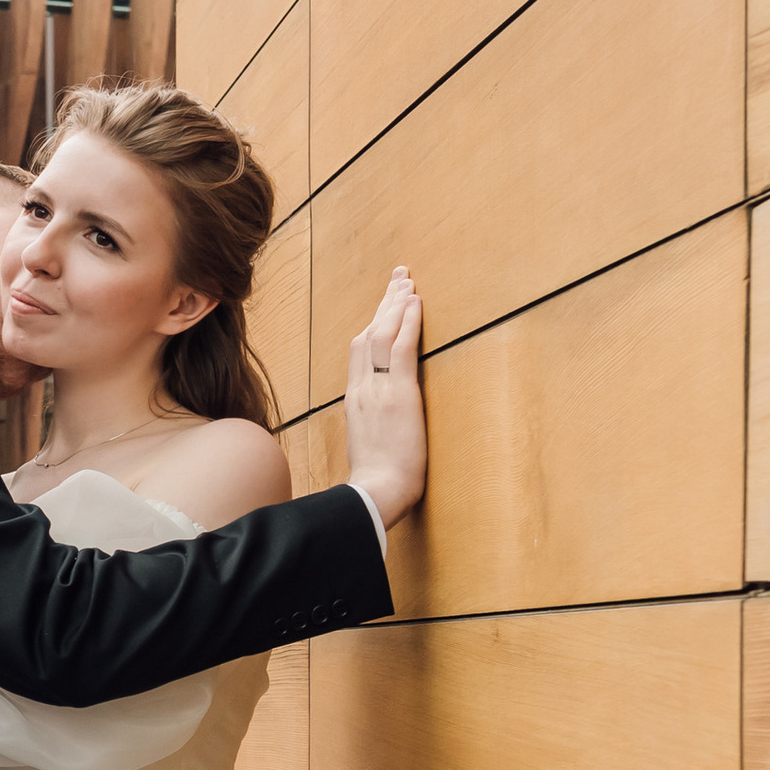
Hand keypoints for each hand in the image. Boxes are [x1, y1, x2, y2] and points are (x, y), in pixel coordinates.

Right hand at [344, 266, 425, 529]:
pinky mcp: (398, 393)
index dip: (372, 323)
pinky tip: (416, 302)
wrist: (377, 491)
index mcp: (354, 399)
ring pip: (382, 333)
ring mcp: (377, 388)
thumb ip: (373, 423)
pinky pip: (400, 347)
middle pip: (368, 333)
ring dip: (396, 304)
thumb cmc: (377, 478)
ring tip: (408, 282)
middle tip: (399, 277)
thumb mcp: (369, 444)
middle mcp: (361, 387)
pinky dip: (407, 321)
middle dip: (385, 303)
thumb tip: (384, 419)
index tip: (384, 305)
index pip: (360, 350)